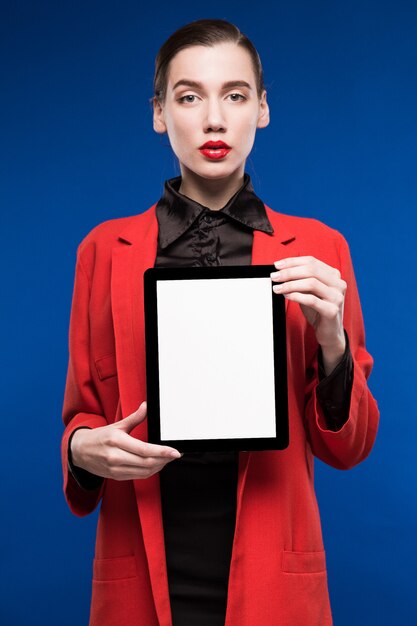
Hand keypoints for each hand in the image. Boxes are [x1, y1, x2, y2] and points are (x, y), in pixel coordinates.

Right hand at [70, 401, 181, 479]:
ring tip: (167, 459)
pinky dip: (150, 472)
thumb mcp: (117, 425)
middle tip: (174, 454)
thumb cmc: (99, 437)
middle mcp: (115, 457)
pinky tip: (155, 465)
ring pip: (144, 472)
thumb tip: (146, 407)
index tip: (174, 452)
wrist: (80, 452)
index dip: (162, 452)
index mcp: (116, 441)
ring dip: (159, 466)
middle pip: (146, 462)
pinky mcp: (115, 477)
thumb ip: (134, 418)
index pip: (144, 449)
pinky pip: (138, 477)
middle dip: (164, 459)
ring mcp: (115, 469)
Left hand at [271, 256, 346, 372]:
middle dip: (289, 272)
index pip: (311, 261)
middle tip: (275, 276)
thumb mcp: (309, 292)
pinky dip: (297, 296)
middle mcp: (338, 283)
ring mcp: (337, 297)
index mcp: (333, 274)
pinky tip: (287, 296)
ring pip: (311, 283)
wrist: (330, 331)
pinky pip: (312, 300)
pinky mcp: (332, 310)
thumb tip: (281, 272)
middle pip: (311, 270)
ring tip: (278, 287)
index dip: (292, 261)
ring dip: (290, 284)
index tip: (277, 265)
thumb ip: (300, 281)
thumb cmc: (318, 310)